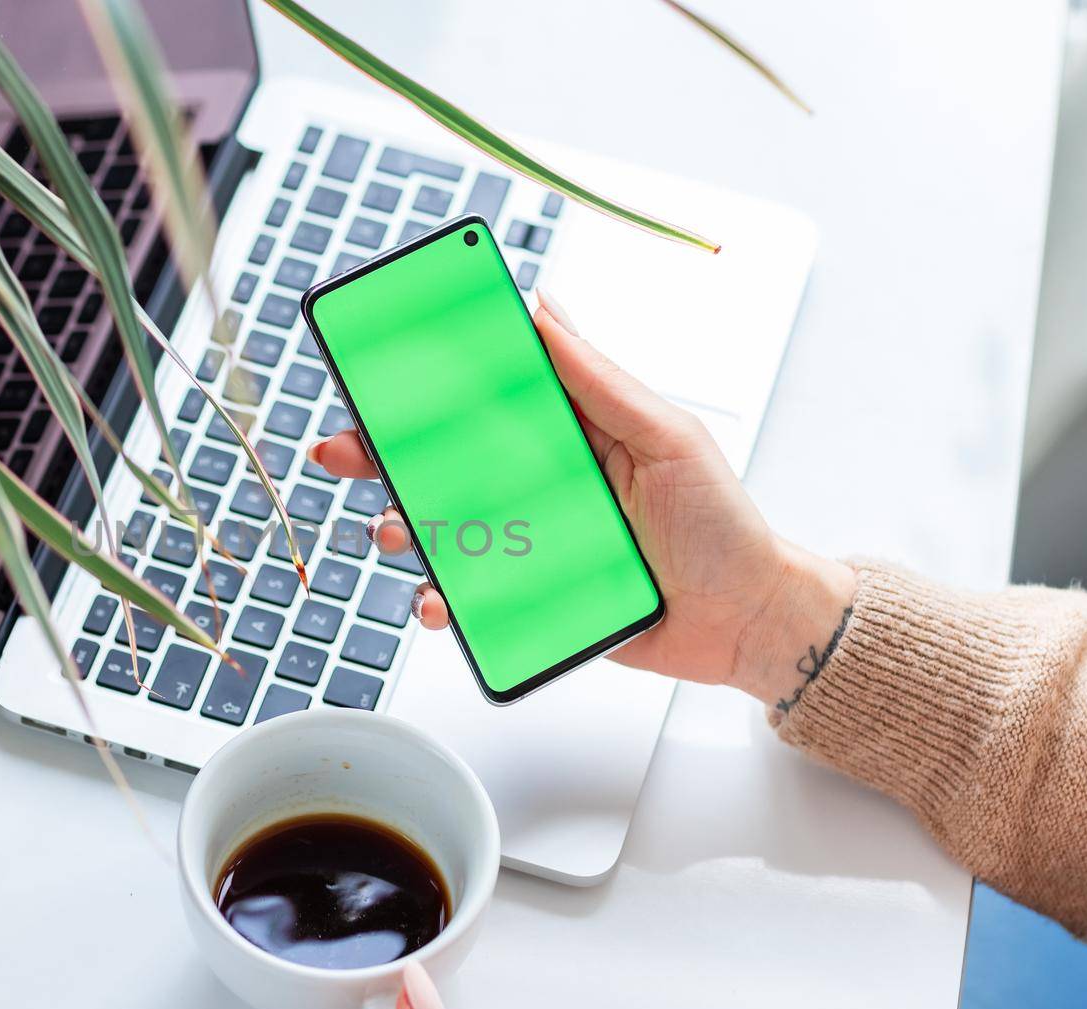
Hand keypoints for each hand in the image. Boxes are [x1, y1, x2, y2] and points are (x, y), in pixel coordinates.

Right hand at [307, 289, 853, 702]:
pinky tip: (436, 602)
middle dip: (382, 453)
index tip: (379, 364)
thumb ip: (599, 380)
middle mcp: (538, 482)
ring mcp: (529, 541)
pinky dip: (441, 600)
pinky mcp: (528, 598)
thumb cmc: (721, 523)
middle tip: (339, 449)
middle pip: (443, 460)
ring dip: (401, 526)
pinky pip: (469, 597)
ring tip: (389, 530)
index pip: (484, 395)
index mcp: (566, 430)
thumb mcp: (666, 435)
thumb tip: (541, 310)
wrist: (746, 620)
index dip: (429, 381)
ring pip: (442, 528)